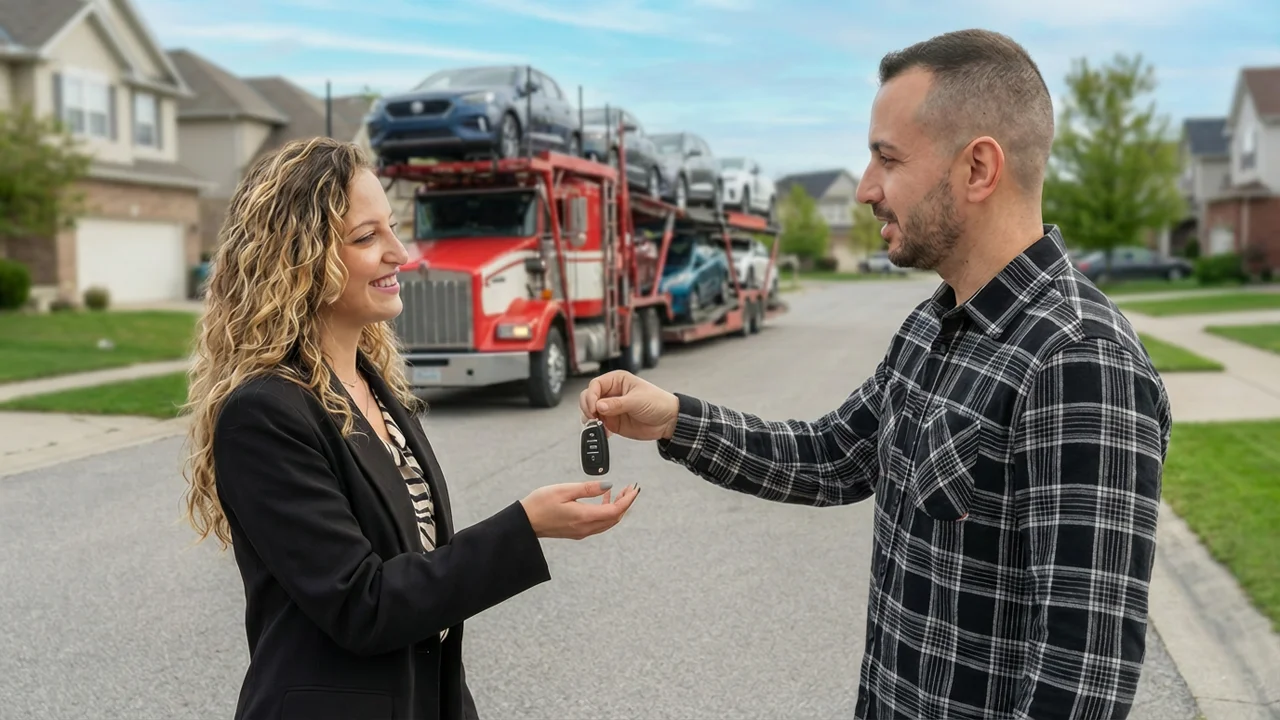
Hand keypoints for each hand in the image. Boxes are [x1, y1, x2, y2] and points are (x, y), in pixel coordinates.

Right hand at [519, 480, 640, 539]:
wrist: (524, 523)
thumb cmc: (539, 505)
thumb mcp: (564, 490)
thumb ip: (588, 488)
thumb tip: (608, 485)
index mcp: (584, 517)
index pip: (615, 511)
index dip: (628, 500)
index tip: (634, 489)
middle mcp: (585, 528)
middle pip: (615, 518)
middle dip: (625, 503)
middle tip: (630, 489)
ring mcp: (581, 532)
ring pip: (608, 522)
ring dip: (616, 508)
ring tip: (619, 493)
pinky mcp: (577, 532)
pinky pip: (599, 524)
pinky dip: (606, 512)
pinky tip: (603, 500)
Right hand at [579, 370, 679, 440]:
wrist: (668, 421)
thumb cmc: (658, 402)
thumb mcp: (637, 400)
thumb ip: (617, 404)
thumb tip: (599, 406)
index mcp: (617, 381)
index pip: (595, 385)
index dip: (591, 396)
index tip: (594, 407)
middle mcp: (611, 393)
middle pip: (589, 397)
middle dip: (588, 407)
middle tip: (594, 417)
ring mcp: (610, 408)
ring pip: (591, 412)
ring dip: (590, 419)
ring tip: (598, 425)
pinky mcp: (612, 422)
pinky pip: (598, 424)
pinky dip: (597, 429)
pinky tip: (604, 432)